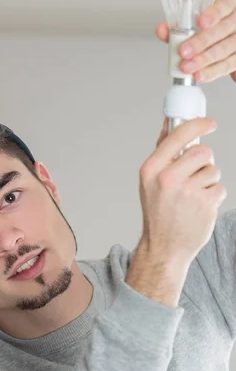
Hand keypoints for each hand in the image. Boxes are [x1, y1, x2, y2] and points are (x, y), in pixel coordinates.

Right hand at [138, 117, 226, 267]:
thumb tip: (169, 124)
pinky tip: (200, 207)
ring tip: (194, 195)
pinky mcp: (205, 204)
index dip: (197, 125)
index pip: (178, 135)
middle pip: (202, 151)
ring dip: (208, 180)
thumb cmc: (157, 211)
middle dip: (204, 160)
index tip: (209, 123)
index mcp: (151, 169)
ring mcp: (188, 192)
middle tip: (195, 172)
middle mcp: (168, 179)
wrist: (163, 247)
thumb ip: (162, 152)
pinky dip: (213, 196)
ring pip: (213, 170)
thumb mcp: (150, 181)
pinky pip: (220, 188)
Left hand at [156, 0, 235, 83]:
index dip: (213, 14)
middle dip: (201, 42)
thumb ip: (179, 27)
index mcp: (228, 6)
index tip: (201, 23)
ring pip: (225, 49)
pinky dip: (211, 71)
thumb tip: (161, 30)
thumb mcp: (197, 24)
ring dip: (203, 60)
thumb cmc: (212, 29)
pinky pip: (227, 65)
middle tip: (184, 52)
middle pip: (222, 30)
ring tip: (187, 67)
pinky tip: (200, 74)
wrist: (230, 41)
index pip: (223, 6)